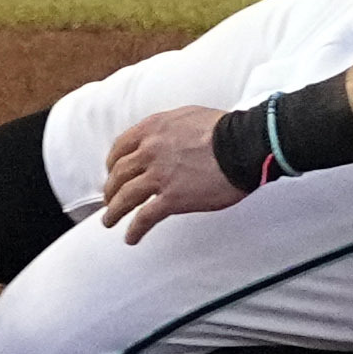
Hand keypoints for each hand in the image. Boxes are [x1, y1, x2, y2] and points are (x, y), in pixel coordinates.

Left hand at [99, 107, 246, 240]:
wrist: (243, 145)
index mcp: (152, 129)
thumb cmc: (225, 129)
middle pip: (119, 174)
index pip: (120, 147)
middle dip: (111, 189)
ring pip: (125, 197)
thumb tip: (166, 135)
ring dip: (114, 211)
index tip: (112, 171)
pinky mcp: (172, 198)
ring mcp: (159, 176)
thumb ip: (169, 127)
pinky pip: (145, 217)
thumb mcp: (188, 115)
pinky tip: (131, 237)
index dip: (113, 162)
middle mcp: (150, 151)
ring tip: (109, 221)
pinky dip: (135, 229)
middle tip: (109, 198)